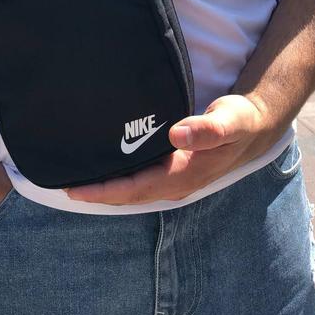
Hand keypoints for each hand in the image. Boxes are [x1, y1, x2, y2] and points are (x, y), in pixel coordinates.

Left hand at [65, 94, 286, 204]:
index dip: (103, 192)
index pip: (135, 189)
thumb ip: (208, 129)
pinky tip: (101, 167)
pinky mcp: (172, 169)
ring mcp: (173, 178)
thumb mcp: (230, 120)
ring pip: (131, 189)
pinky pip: (138, 179)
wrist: (255, 126)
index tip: (73, 190)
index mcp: (183, 175)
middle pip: (127, 194)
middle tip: (59, 184)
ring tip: (72, 179)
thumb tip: (177, 134)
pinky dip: (117, 178)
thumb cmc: (240, 121)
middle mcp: (175, 183)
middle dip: (94, 193)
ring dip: (104, 188)